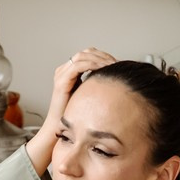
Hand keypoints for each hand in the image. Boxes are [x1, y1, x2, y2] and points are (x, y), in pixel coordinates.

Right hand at [26, 47, 115, 176]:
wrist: (60, 127)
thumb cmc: (76, 115)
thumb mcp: (89, 94)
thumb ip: (97, 84)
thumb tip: (115, 79)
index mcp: (70, 72)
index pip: (89, 55)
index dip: (104, 56)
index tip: (119, 64)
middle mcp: (64, 70)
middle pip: (87, 52)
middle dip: (104, 56)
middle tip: (118, 63)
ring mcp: (62, 74)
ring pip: (83, 56)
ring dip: (101, 59)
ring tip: (113, 66)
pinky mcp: (62, 81)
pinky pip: (79, 66)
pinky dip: (93, 65)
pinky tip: (104, 70)